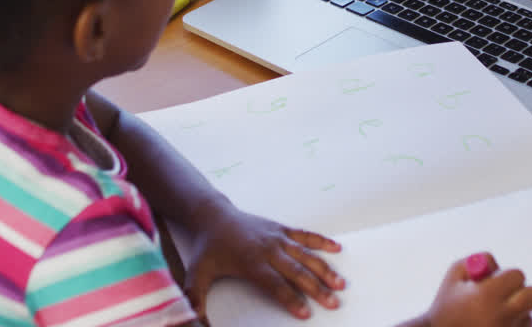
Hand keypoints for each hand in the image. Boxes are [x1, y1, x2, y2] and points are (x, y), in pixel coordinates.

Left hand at [178, 204, 344, 320]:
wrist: (213, 215)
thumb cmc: (208, 247)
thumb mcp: (196, 273)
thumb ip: (194, 298)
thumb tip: (190, 319)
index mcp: (251, 262)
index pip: (275, 285)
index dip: (291, 299)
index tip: (306, 313)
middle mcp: (268, 249)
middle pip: (297, 271)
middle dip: (316, 288)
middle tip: (333, 303)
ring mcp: (277, 237)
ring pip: (306, 254)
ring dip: (324, 269)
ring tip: (340, 283)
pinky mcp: (282, 228)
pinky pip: (305, 235)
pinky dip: (322, 241)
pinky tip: (337, 248)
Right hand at [418, 255, 531, 326]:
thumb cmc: (446, 307)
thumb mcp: (454, 276)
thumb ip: (478, 261)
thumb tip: (497, 265)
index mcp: (487, 295)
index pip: (517, 276)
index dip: (507, 276)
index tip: (496, 281)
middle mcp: (501, 316)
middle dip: (521, 291)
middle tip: (504, 294)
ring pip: (528, 314)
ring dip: (516, 311)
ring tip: (493, 314)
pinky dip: (513, 325)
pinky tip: (495, 325)